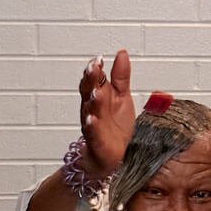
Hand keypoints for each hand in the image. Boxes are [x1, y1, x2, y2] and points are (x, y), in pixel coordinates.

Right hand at [77, 50, 135, 177]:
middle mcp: (93, 108)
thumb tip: (122, 54)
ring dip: (92, 100)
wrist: (113, 156)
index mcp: (99, 96)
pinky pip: (92, 132)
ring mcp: (93, 124)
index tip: (99, 59)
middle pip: (88, 91)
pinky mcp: (96, 141)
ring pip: (90, 110)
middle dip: (90, 79)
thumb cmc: (116, 126)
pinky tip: (92, 119)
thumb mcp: (121, 96)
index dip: (95, 69)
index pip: (94, 79)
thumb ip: (121, 76)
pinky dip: (91, 126)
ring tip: (96, 91)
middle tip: (94, 68)